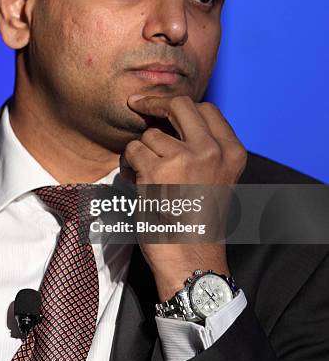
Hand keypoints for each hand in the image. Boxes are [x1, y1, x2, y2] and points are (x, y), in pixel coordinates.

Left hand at [120, 94, 246, 300]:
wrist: (192, 258)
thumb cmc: (198, 220)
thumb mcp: (216, 178)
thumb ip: (202, 147)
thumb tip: (166, 116)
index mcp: (232, 153)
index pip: (207, 109)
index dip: (180, 104)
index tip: (160, 105)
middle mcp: (212, 151)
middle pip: (180, 105)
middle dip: (154, 102)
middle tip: (137, 104)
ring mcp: (185, 159)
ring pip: (150, 134)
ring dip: (140, 150)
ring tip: (146, 175)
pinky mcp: (158, 172)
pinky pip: (133, 151)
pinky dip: (128, 165)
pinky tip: (136, 182)